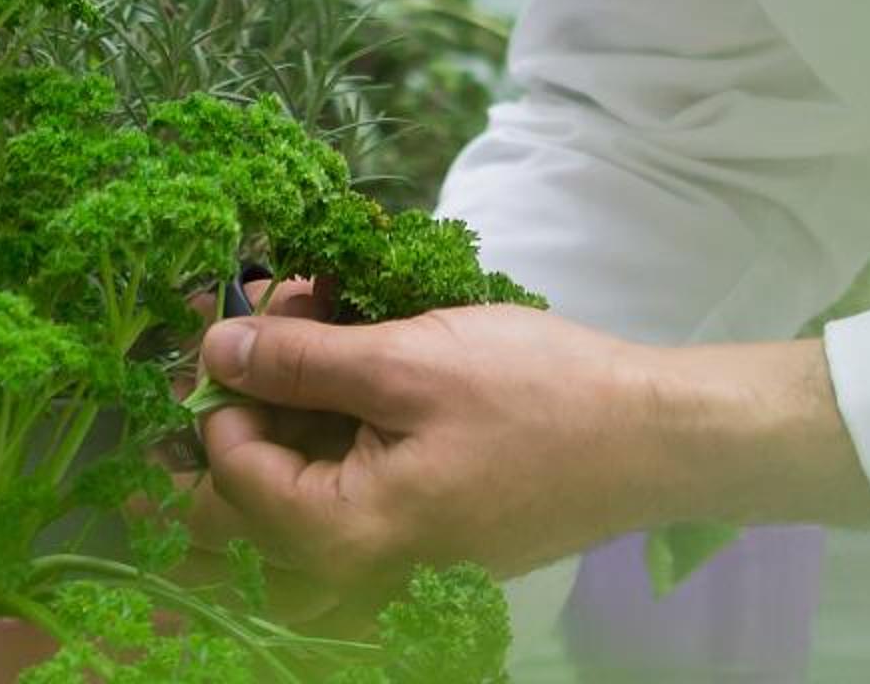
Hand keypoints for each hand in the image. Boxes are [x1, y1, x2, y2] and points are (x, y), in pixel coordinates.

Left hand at [187, 303, 691, 604]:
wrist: (654, 438)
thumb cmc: (533, 397)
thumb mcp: (406, 360)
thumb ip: (301, 359)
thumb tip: (215, 348)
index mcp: (340, 534)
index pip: (227, 467)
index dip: (223, 380)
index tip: (247, 307)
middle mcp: (357, 562)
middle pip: (256, 482)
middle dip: (258, 386)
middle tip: (289, 306)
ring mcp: (397, 548)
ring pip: (306, 470)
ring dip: (302, 389)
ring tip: (332, 310)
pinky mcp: (429, 524)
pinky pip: (357, 473)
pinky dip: (348, 408)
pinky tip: (370, 344)